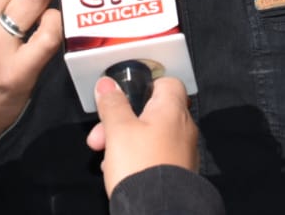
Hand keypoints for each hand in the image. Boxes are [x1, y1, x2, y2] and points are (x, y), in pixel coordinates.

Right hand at [86, 76, 198, 196]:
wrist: (158, 210)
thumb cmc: (141, 167)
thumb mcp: (118, 129)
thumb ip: (112, 104)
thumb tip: (107, 84)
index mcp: (172, 110)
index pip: (167, 82)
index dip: (144, 86)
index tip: (124, 96)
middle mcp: (183, 128)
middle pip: (152, 112)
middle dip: (122, 120)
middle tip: (101, 134)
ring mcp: (183, 151)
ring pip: (151, 136)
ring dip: (126, 141)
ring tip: (106, 156)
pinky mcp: (178, 172)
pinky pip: (156, 157)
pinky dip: (137, 159)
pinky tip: (118, 170)